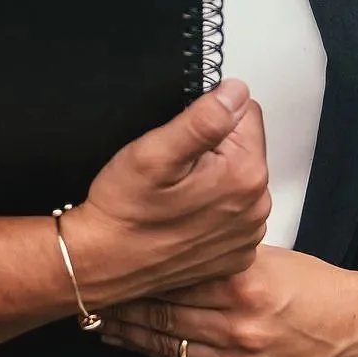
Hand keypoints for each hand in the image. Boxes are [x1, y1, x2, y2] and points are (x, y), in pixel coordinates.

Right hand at [60, 80, 269, 307]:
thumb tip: (236, 92)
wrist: (101, 264)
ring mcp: (247, 235)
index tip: (182, 142)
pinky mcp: (235, 253)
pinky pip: (232, 213)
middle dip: (214, 150)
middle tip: (174, 172)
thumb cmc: (122, 212)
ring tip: (175, 195)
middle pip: (245, 148)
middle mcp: (256, 208)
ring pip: (238, 180)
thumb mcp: (153, 153)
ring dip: (214, 180)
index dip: (210, 118)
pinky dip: (212, 210)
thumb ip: (204, 119)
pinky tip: (183, 218)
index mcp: (245, 176)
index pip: (247, 113)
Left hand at [99, 248, 357, 356]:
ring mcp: (236, 356)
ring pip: (166, 342)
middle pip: (163, 309)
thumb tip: (178, 248)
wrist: (353, 330)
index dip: (138, 267)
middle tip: (91, 290)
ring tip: (97, 320)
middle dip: (123, 301)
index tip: (110, 259)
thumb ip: (225, 257)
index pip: (175, 272)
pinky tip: (131, 348)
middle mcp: (237, 321)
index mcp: (244, 280)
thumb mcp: (272, 256)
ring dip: (128, 332)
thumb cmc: (315, 287)